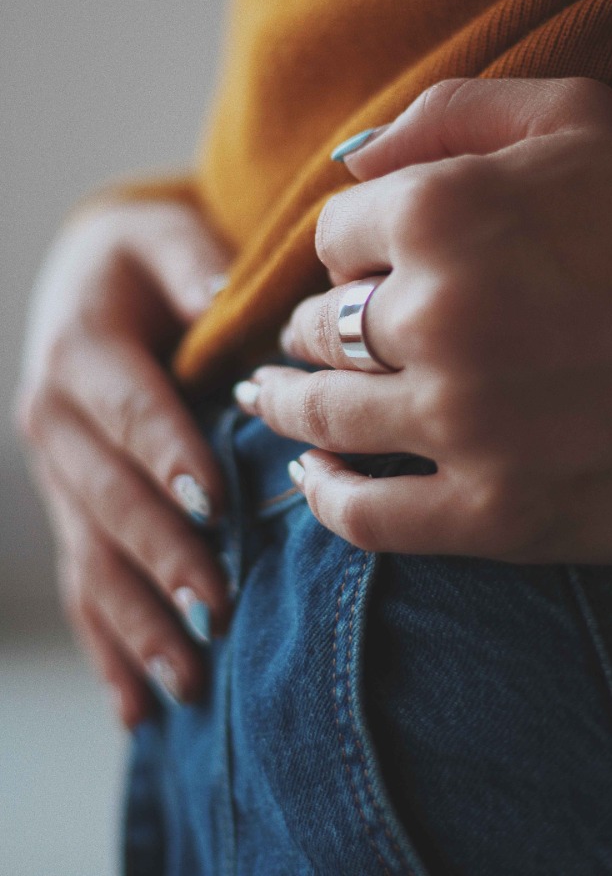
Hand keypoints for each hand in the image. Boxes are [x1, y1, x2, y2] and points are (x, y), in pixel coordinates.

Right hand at [15, 200, 232, 726]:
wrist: (88, 282)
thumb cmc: (140, 259)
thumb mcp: (161, 238)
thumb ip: (193, 266)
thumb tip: (224, 299)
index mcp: (80, 350)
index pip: (130, 409)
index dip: (168, 456)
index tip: (214, 505)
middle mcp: (55, 420)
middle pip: (109, 496)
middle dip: (161, 553)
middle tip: (215, 606)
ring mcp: (56, 473)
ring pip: (92, 556)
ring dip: (136, 619)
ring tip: (187, 679)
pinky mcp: (70, 507)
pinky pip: (80, 583)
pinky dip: (106, 644)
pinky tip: (135, 706)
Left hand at [237, 78, 611, 563]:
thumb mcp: (580, 118)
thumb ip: (451, 114)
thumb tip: (348, 155)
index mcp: (445, 212)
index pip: (333, 237)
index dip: (348, 253)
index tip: (368, 271)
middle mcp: (437, 316)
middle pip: (318, 325)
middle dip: (315, 327)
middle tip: (315, 340)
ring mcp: (461, 422)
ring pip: (321, 415)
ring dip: (287, 405)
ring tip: (272, 401)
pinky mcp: (495, 511)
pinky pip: (365, 517)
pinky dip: (327, 499)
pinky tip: (316, 481)